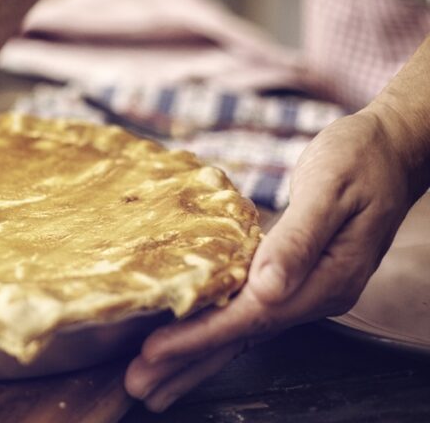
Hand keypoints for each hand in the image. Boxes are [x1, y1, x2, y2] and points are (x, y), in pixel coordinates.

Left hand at [125, 109, 423, 411]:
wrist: (393, 148)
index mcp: (328, 278)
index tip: (154, 350)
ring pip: (243, 331)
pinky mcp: (293, 277)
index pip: (253, 317)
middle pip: (243, 337)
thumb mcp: (330, 189)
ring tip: (152, 379)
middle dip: (189, 362)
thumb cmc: (361, 158)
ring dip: (196, 356)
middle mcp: (316, 294)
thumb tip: (267, 286)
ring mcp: (306, 289)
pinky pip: (246, 311)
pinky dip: (214, 329)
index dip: (201, 335)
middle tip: (139, 384)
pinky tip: (187, 341)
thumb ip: (298, 238)